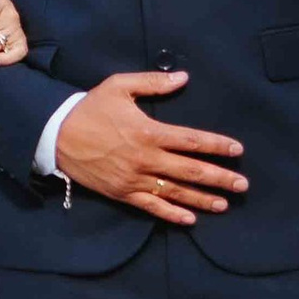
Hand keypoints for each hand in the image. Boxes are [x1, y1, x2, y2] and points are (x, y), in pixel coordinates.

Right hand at [54, 71, 246, 224]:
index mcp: (148, 132)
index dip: (217, 146)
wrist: (56, 134)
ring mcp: (134, 179)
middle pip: (190, 171)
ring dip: (202, 199)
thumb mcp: (119, 86)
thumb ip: (154, 83)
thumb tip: (183, 78)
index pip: (192, 141)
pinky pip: (151, 207)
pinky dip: (172, 215)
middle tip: (243, 184)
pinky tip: (190, 219)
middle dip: (219, 178)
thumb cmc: (90, 108)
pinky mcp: (122, 193)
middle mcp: (145, 159)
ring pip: (175, 193)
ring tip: (224, 204)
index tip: (237, 150)